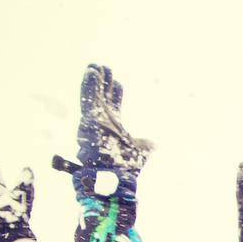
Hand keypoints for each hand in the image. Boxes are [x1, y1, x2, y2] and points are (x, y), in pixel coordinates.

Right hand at [52, 65, 152, 197]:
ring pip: (93, 95)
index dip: (115, 93)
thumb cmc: (126, 167)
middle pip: (102, 97)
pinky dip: (90, 85)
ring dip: (95, 80)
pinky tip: (92, 71)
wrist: (115, 176)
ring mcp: (95, 119)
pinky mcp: (89, 119)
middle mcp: (102, 121)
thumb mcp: (141, 151)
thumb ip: (145, 144)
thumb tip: (154, 143)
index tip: (118, 82)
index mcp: (113, 126)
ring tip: (96, 65)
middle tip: (104, 67)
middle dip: (104, 82)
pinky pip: (88, 98)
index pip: (113, 105)